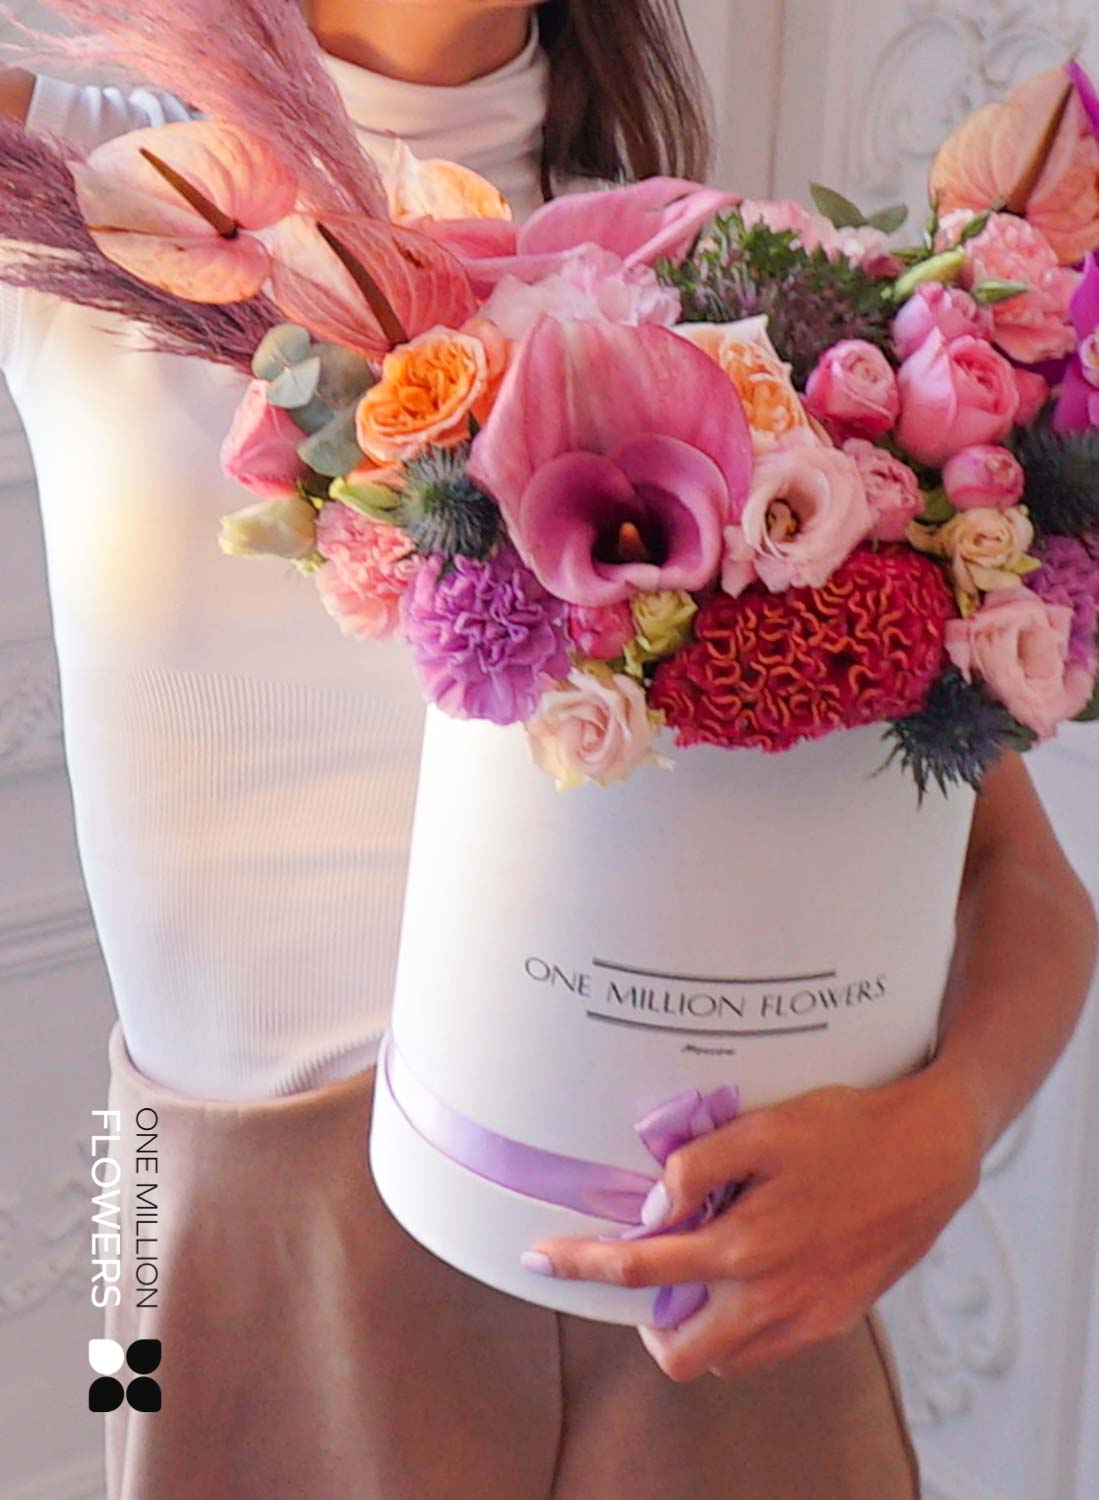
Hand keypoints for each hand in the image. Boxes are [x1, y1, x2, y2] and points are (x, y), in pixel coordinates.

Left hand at [525, 1066, 982, 1381]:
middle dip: (638, 1316)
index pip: (640, 1268)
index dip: (581, 1264)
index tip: (542, 1259)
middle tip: (635, 1270)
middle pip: (674, 1348)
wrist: (932, 1152)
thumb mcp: (765, 1127)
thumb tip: (653, 1207)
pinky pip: (764, 1348)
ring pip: (720, 1356)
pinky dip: (736, 1324)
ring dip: (691, 1322)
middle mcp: (771, 1295)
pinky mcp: (834, 1319)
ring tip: (691, 1267)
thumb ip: (699, 1166)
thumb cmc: (849, 1129)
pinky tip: (740, 1274)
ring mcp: (806, 1316)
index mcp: (745, 1244)